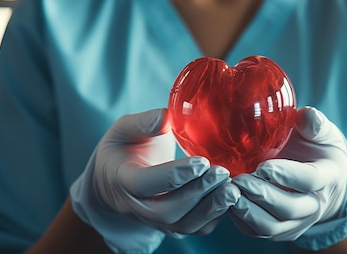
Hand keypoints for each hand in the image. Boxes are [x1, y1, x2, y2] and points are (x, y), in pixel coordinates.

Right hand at [70, 109, 239, 253]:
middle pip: (166, 211)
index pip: (144, 184)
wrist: (114, 180)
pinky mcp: (171, 225)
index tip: (202, 161)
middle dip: (197, 193)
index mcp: (121, 179)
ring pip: (183, 225)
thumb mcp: (124, 129)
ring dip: (210, 208)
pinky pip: (195, 229)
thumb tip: (167, 117)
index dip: (173, 175)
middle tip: (222, 173)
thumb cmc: (124, 148)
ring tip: (231, 187)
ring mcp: (154, 220)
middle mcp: (136, 207)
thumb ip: (144, 122)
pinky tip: (229, 196)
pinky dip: (215, 216)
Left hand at [229, 106, 346, 249]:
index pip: (310, 180)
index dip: (286, 175)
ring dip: (248, 211)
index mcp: (328, 177)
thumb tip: (307, 116)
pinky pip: (258, 232)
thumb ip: (315, 124)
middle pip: (289, 208)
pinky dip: (240, 220)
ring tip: (229, 191)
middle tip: (238, 179)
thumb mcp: (322, 132)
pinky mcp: (280, 229)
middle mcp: (315, 205)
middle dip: (261, 195)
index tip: (262, 167)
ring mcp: (297, 221)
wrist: (322, 178)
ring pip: (272, 226)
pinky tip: (227, 201)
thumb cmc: (317, 148)